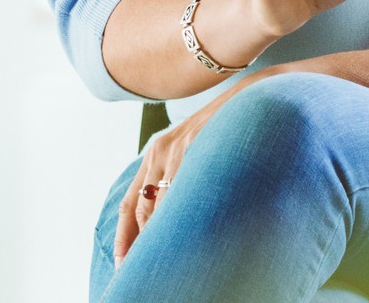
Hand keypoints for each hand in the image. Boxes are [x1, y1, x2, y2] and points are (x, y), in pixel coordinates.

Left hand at [114, 72, 258, 266]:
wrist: (248, 96)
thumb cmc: (224, 128)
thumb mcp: (194, 150)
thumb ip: (180, 176)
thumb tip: (174, 215)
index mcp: (155, 155)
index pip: (130, 202)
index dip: (123, 235)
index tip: (120, 263)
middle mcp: (158, 152)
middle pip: (140, 209)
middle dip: (138, 243)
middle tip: (137, 271)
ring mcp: (176, 149)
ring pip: (159, 204)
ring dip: (158, 235)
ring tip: (162, 262)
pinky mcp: (194, 146)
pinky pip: (182, 190)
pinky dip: (179, 215)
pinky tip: (183, 233)